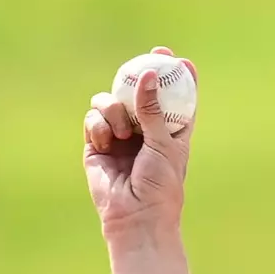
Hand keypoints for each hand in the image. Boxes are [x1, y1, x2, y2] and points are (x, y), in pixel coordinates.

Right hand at [83, 46, 195, 237]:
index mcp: (171, 133)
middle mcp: (145, 131)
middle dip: (142, 73)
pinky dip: (99, 125)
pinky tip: (107, 142)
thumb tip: (149, 74)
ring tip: (124, 131)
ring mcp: (119, 135)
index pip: (176, 101)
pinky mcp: (97, 144)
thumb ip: (153, 110)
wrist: (135, 216)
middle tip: (150, 57)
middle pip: (140, 93)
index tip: (180, 61)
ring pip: (111, 101)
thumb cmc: (160, 185)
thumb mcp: (164, 144)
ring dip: (115, 108)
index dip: (178, 79)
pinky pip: (93, 118)